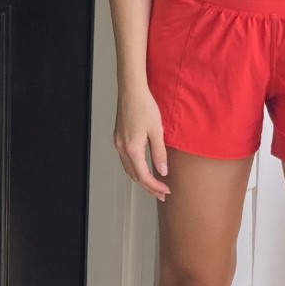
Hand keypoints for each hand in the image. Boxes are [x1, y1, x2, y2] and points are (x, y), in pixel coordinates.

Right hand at [115, 86, 169, 200]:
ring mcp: (118, 144)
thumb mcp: (157, 131)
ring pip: (129, 169)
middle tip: (162, 194)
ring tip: (154, 186)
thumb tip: (162, 171)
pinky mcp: (118, 139)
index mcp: (132, 148)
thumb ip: (159, 153)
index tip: (166, 191)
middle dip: (149, 187)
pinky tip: (143, 169)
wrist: (131, 90)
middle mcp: (122, 148)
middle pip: (134, 176)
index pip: (144, 176)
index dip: (155, 186)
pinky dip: (135, 169)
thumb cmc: (144, 106)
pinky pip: (126, 161)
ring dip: (141, 180)